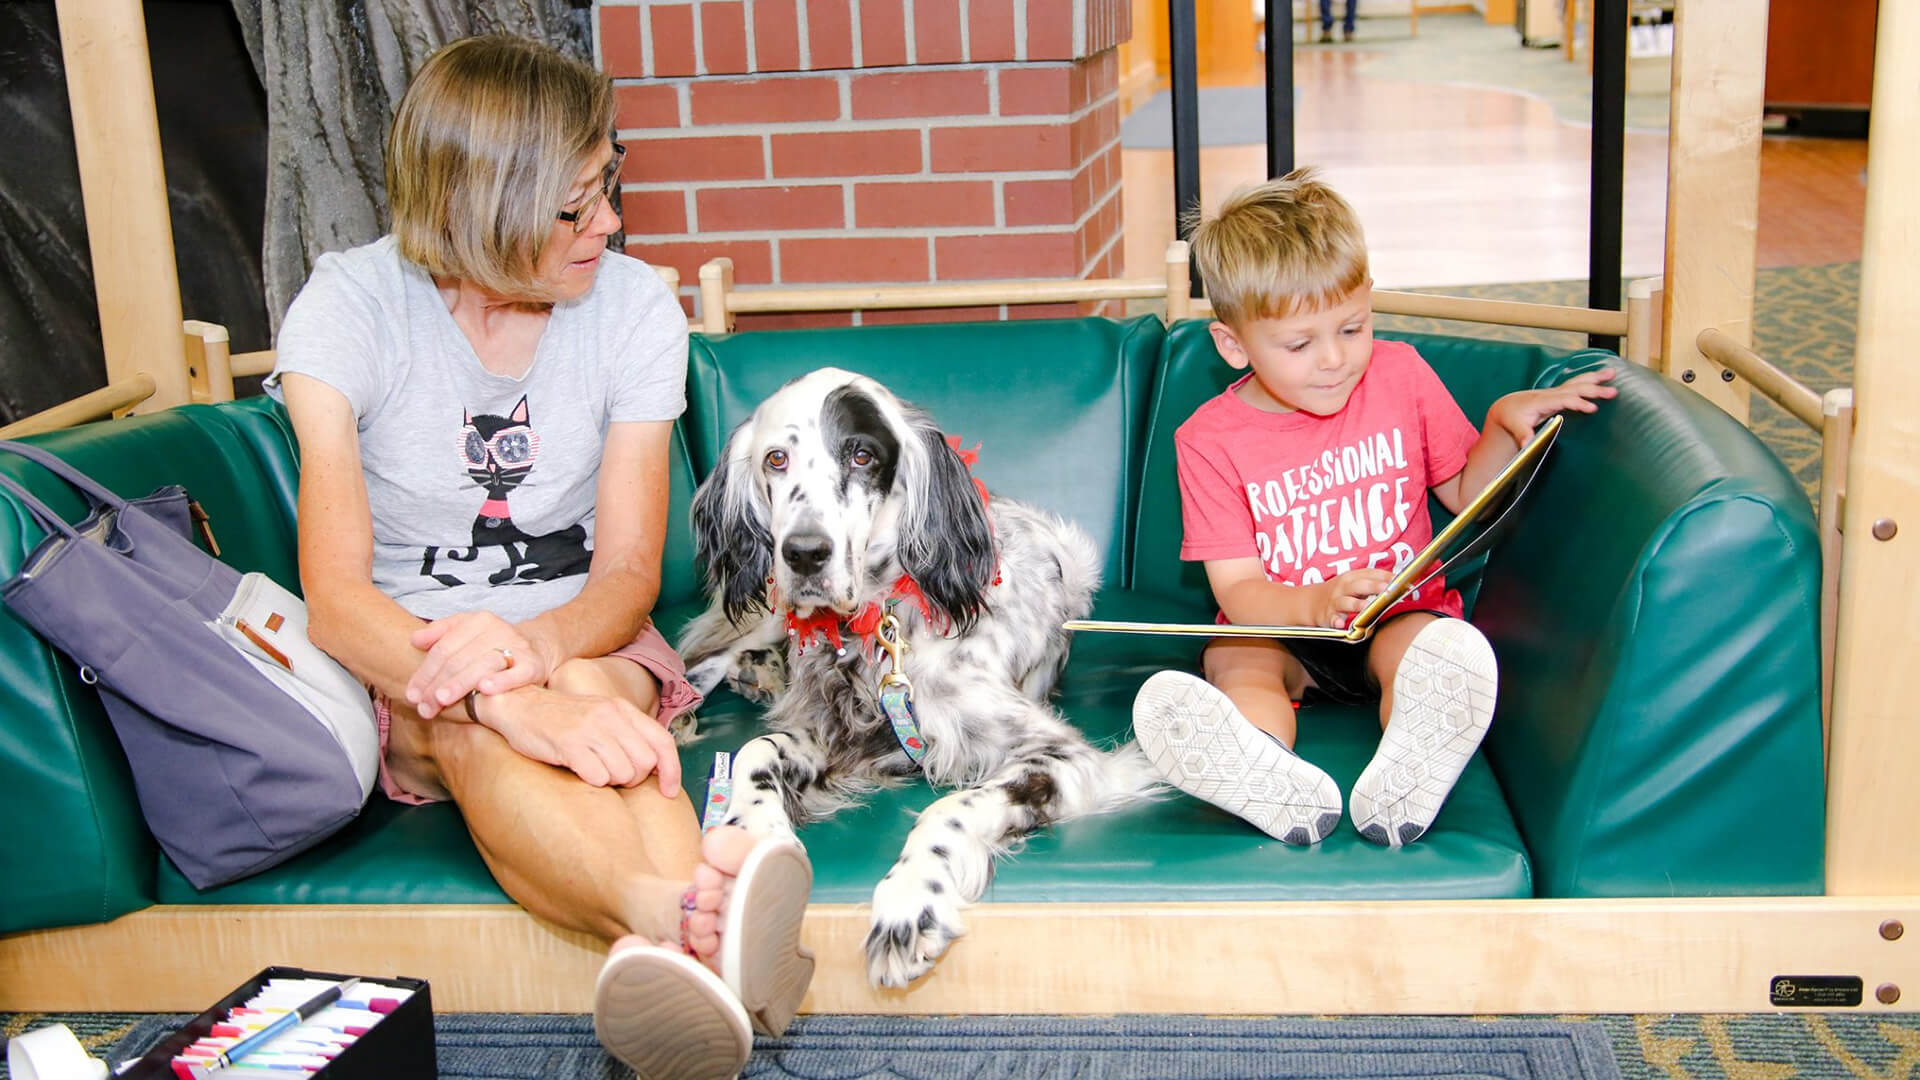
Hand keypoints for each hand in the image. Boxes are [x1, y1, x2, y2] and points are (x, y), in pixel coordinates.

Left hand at [406, 611, 558, 717]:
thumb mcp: (466, 632)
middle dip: (437, 685)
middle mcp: (498, 630)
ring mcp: (516, 647)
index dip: (425, 672)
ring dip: (460, 684)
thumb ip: (440, 633)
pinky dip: (501, 681)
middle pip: (459, 659)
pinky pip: (516, 673)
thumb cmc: (491, 645)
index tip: (412, 694)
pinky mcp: (533, 665)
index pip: (444, 648)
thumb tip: (414, 640)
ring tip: (441, 700)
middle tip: (423, 706)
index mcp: (478, 621)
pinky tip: (485, 689)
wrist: (536, 648)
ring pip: (482, 665)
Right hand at [474, 686, 683, 794]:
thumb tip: (656, 766)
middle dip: (633, 778)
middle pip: (645, 764)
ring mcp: (590, 729)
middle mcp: (610, 716)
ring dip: (611, 781)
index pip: (663, 742)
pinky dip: (592, 781)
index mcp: (622, 709)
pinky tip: (578, 771)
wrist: (519, 705)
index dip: (672, 770)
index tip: (669, 791)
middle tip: (612, 774)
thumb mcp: (600, 716)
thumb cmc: (562, 718)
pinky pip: (598, 778)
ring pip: (623, 773)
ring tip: (592, 769)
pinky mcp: (569, 744)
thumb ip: (627, 735)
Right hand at [1312, 568, 1393, 628]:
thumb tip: (1400, 584)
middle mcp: (1344, 587)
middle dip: (1373, 586)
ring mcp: (1336, 601)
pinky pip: (1332, 618)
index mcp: (1353, 577)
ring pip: (1346, 602)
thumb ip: (1374, 583)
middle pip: (1359, 585)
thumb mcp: (1355, 583)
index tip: (1399, 580)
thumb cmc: (1342, 592)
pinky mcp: (1328, 615)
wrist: (1313, 602)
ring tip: (1366, 607)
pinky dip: (1335, 621)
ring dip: (1356, 604)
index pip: (1371, 574)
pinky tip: (1340, 624)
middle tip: (1386, 589)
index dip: (1385, 577)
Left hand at [1487, 367, 1618, 443]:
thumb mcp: (1515, 427)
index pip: (1564, 400)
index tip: (1593, 408)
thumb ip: (1523, 435)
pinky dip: (1592, 379)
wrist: (1509, 406)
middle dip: (1594, 390)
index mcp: (1543, 401)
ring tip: (1613, 373)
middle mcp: (1552, 394)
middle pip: (1576, 389)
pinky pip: (1579, 384)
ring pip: (1578, 382)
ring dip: (1596, 378)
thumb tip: (1527, 445)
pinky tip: (1605, 376)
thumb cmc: (1513, 417)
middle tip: (1613, 392)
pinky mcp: (1561, 393)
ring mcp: (1557, 392)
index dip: (1579, 403)